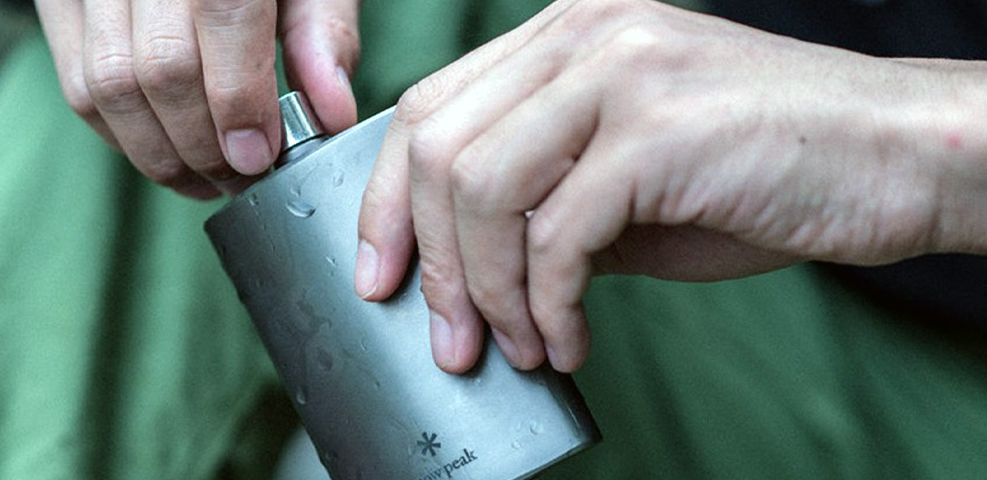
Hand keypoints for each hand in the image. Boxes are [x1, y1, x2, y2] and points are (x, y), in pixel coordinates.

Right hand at [35, 0, 359, 197]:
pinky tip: (166, 150)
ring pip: (110, 87)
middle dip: (203, 144)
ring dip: (160, 154)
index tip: (259, 155)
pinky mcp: (60, 1)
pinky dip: (122, 134)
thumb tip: (331, 114)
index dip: (240, 100)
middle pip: (162, 67)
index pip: (224, 18)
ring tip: (205, 176)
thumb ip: (321, 32)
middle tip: (240, 175)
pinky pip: (78, 85)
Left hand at [355, 0, 986, 373]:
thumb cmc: (766, 171)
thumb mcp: (629, 182)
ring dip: (486, 291)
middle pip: (437, 146)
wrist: (898, 155)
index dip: (385, 198)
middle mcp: (582, 34)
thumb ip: (546, 201)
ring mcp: (620, 71)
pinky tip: (567, 342)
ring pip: (481, 188)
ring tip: (515, 348)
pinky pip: (557, 233)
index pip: (431, 108)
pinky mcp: (659, 128)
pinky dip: (546, 305)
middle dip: (426, 258)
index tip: (382, 274)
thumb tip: (469, 269)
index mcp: (565, 36)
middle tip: (445, 337)